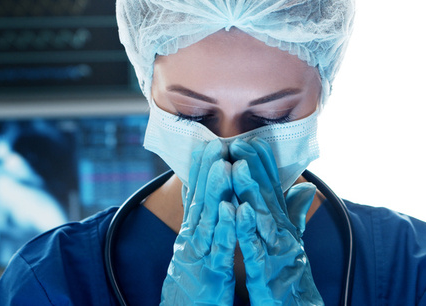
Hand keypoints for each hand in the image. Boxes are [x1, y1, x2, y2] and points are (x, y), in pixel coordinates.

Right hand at [160, 140, 237, 304]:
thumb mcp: (197, 251)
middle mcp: (192, 240)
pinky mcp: (212, 273)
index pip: (197, 196)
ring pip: (209, 220)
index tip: (209, 144)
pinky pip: (220, 248)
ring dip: (216, 192)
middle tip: (214, 144)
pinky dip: (226, 228)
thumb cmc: (196, 282)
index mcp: (193, 233)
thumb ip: (201, 223)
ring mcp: (200, 256)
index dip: (202, 170)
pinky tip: (233, 209)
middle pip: (200, 201)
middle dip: (207, 171)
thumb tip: (197, 198)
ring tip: (224, 166)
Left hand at [229, 138, 321, 304]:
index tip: (252, 140)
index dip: (263, 165)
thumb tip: (305, 186)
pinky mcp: (264, 273)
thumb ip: (296, 213)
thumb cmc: (292, 278)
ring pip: (260, 218)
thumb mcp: (294, 242)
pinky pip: (253, 248)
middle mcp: (282, 235)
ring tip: (239, 166)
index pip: (273, 190)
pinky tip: (238, 210)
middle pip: (267, 197)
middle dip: (254, 169)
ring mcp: (274, 253)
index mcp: (283, 227)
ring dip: (251, 191)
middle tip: (241, 142)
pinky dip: (246, 229)